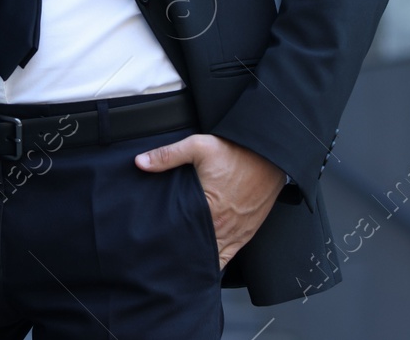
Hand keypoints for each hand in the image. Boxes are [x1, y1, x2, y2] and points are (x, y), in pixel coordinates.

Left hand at [135, 133, 282, 269]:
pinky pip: (230, 255)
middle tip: (164, 257)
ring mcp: (237, 232)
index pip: (183, 236)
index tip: (156, 245)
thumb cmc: (236, 151)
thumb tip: (140, 162)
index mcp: (209, 210)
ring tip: (181, 262)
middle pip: (197, 250)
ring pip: (213, 257)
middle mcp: (224, 226)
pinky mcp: (247, 232)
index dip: (168, 243)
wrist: (268, 154)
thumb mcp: (198, 146)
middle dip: (181, 253)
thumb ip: (167, 155)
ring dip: (199, 259)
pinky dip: (218, 261)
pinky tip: (205, 262)